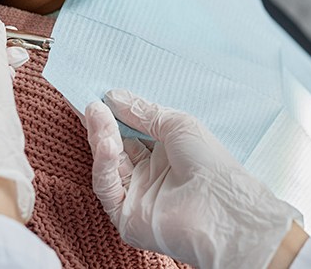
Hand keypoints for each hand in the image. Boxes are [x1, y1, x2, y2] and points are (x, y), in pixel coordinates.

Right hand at [86, 89, 305, 268]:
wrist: (221, 207)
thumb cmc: (209, 162)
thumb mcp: (176, 123)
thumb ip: (143, 112)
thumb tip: (113, 96)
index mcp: (164, 153)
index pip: (131, 131)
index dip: (115, 114)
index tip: (99, 94)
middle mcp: (149, 174)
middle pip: (116, 146)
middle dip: (102, 123)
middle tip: (89, 101)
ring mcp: (137, 195)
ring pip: (108, 164)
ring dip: (100, 136)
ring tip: (95, 113)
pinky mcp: (125, 216)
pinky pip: (107, 187)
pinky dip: (103, 163)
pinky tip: (106, 142)